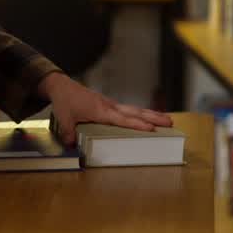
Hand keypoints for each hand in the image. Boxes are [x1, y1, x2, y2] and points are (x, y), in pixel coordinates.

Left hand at [38, 72, 172, 144]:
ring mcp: (110, 104)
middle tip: (170, 122)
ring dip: (151, 114)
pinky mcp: (109, 105)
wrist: (62, 86)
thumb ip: (69, 133)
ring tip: (167, 120)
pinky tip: (148, 117)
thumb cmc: (65, 101)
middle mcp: (109, 106)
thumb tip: (72, 146)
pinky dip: (141, 113)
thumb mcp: (63, 118)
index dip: (137, 124)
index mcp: (100, 110)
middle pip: (135, 112)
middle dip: (153, 117)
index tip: (151, 128)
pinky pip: (128, 110)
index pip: (122, 119)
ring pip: (134, 110)